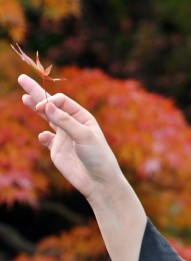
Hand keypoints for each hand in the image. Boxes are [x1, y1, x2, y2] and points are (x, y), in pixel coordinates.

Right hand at [18, 74, 123, 202]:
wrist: (99, 182)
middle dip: (37, 92)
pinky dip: (43, 137)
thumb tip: (46, 104)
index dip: (48, 102)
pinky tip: (43, 137)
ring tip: (25, 97)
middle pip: (51, 105)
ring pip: (47, 119)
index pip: (61, 102)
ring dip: (36, 108)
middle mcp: (72, 125)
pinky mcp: (57, 150)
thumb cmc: (98, 156)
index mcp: (82, 117)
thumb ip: (64, 121)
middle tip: (22, 78)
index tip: (41, 108)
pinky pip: (46, 139)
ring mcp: (64, 137)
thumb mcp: (83, 136)